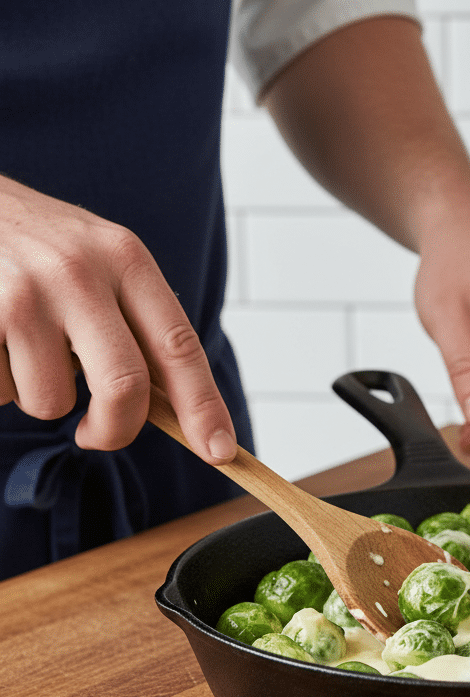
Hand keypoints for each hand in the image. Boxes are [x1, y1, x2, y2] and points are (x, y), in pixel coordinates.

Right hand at [0, 175, 236, 461]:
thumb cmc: (35, 245)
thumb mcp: (98, 260)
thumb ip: (136, 322)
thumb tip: (175, 409)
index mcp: (125, 258)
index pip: (179, 347)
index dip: (203, 407)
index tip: (220, 450)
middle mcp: (79, 272)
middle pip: (124, 387)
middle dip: (115, 430)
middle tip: (96, 435)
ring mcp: (24, 293)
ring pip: (52, 401)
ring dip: (39, 396)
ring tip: (22, 349)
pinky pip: (1, 392)